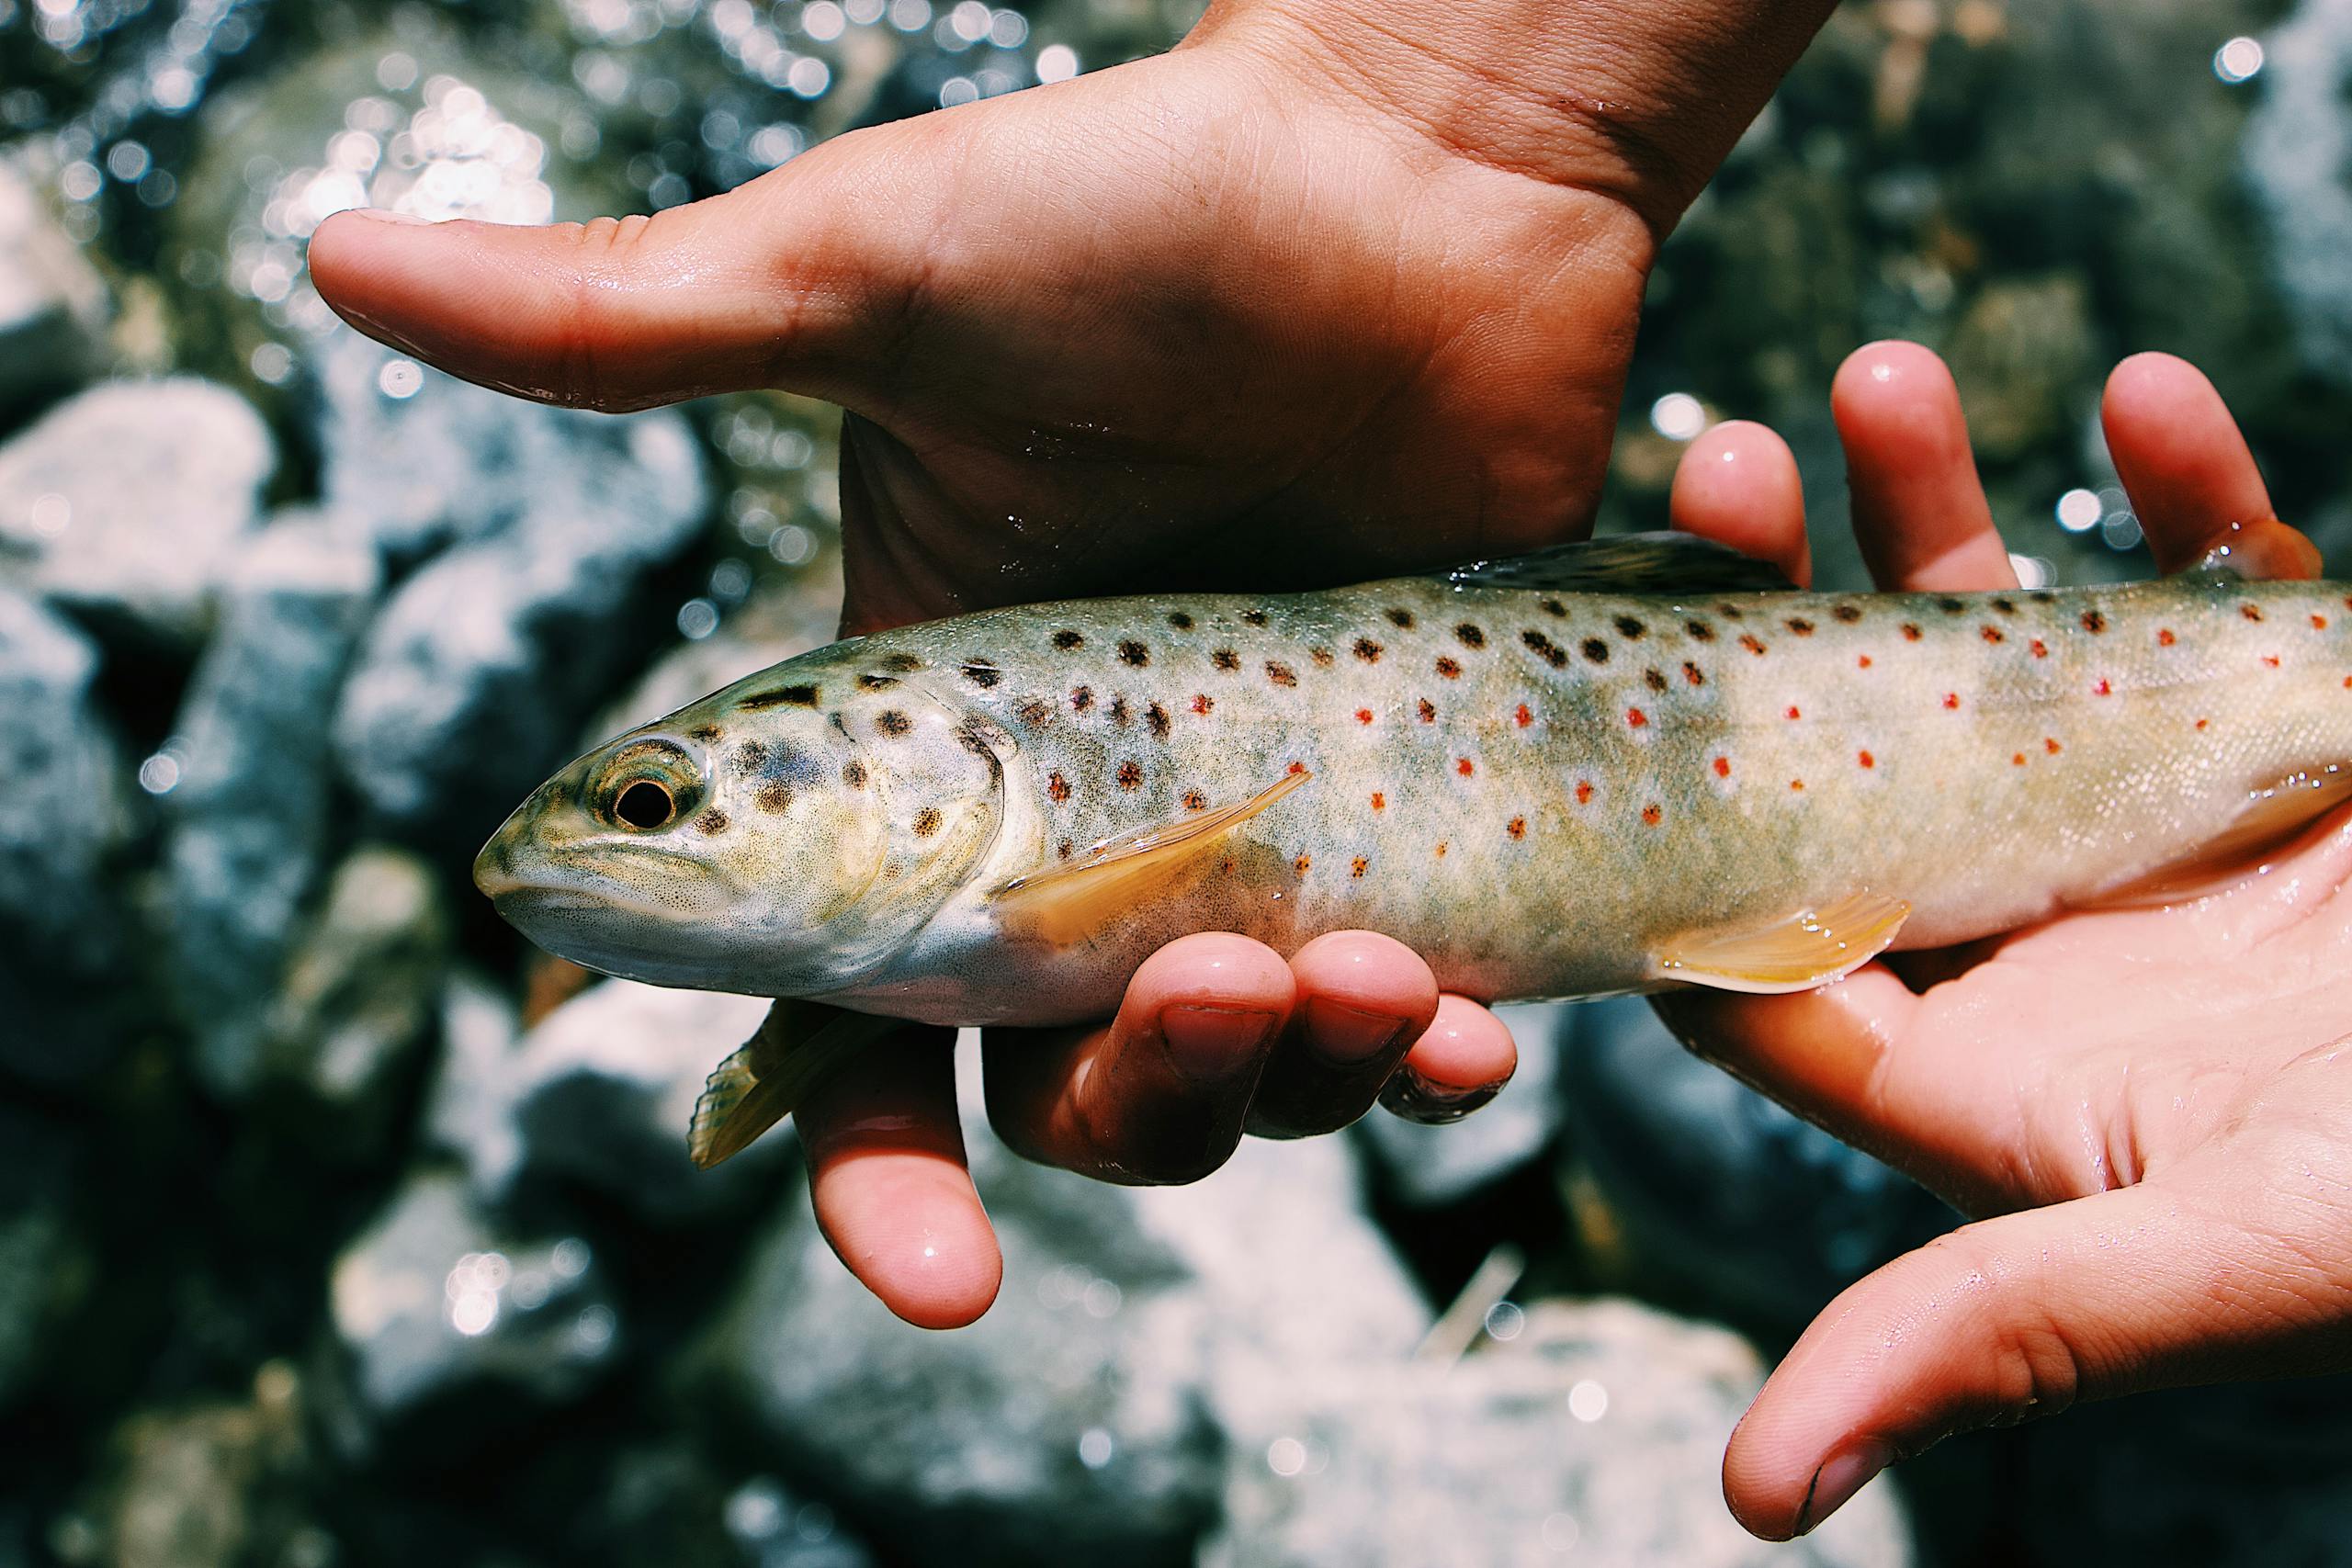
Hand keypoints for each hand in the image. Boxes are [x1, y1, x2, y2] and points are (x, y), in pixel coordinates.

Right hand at [312, 0, 1836, 1325]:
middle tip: (1201, 1002)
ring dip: (1289, 1077)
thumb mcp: (870, 274)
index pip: (861, 1018)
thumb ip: (629, 321)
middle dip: (1126, 1107)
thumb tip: (327, 250)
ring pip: (1242, 1065)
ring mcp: (1251, 820)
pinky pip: (1407, 995)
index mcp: (922, 753)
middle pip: (1064, 1082)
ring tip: (1368, 982)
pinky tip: (1463, 1021)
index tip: (939, 1279)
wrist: (1421, 166)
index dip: (881, 1168)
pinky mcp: (1405, 799)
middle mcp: (1078, 818)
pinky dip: (1428, 1043)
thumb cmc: (1140, 212)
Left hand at [1659, 342, 2349, 1538]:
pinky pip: (2221, 583)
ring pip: (2006, 642)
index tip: (1608, 692)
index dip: (1670, 832)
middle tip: (1707, 467)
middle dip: (1778, 608)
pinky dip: (2191, 490)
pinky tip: (2145, 395)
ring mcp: (2158, 815)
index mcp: (1985, 1063)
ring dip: (1942, 513)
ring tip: (1873, 384)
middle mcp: (2043, 929)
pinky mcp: (2295, 724)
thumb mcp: (2227, 1252)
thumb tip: (1749, 1493)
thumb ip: (1996, 1328)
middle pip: (1850, 756)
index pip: (1763, 949)